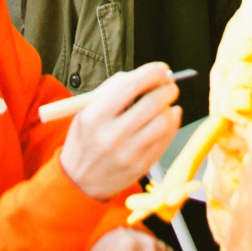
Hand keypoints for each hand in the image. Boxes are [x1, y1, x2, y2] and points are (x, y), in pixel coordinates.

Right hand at [57, 62, 179, 201]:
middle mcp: (111, 136)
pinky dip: (172, 124)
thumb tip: (145, 75)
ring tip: (165, 104)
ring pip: (163, 122)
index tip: (161, 69)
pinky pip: (165, 140)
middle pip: (151, 104)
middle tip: (169, 85)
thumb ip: (113, 89)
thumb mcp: (86, 110)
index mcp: (94, 117)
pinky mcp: (141, 166)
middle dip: (166, 89)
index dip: (151, 73)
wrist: (79, 181)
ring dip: (169, 107)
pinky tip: (168, 117)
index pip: (130, 86)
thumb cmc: (85, 139)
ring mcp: (128, 153)